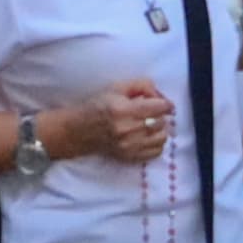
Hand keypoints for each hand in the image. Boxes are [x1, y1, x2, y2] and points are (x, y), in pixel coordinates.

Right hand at [46, 80, 172, 166]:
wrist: (77, 130)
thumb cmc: (97, 105)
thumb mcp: (117, 87)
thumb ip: (143, 85)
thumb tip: (161, 96)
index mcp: (124, 109)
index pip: (160, 107)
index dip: (164, 103)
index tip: (161, 103)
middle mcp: (128, 129)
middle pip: (161, 122)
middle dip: (159, 115)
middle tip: (150, 113)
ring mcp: (129, 145)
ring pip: (162, 138)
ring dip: (159, 130)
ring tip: (149, 125)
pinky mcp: (129, 157)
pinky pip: (156, 152)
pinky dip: (156, 144)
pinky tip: (147, 137)